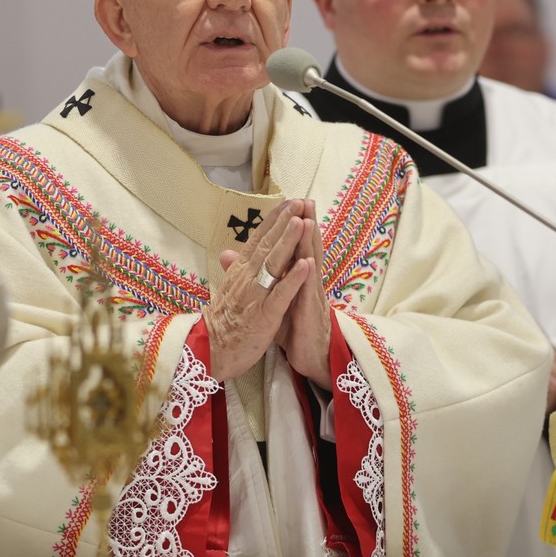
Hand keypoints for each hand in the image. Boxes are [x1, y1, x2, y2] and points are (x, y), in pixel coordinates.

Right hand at [210, 200, 308, 381]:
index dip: (273, 220)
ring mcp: (256, 295)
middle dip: (284, 222)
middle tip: (298, 201)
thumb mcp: (226, 291)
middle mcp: (247, 278)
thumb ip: (233, 270)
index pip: (257, 240)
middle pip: (267, 245)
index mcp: (240, 272)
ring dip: (289, 242)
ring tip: (302, 221)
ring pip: (274, 263)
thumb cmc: (222, 322)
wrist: (210, 351)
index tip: (287, 202)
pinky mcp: (264, 315)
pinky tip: (306, 264)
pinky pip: (281, 294)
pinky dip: (294, 278)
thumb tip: (228, 252)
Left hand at [276, 200, 332, 388]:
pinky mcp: (309, 314)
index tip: (289, 203)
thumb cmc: (295, 327)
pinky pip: (307, 294)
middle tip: (305, 200)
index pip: (294, 247)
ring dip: (310, 243)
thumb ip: (267, 278)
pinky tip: (308, 263)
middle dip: (305, 225)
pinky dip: (306, 278)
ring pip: (311, 265)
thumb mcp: (276, 299)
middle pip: (306, 249)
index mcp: (297, 278)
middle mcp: (307, 283)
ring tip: (308, 219)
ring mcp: (310, 297)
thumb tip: (244, 261)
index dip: (292, 226)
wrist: (310, 355)